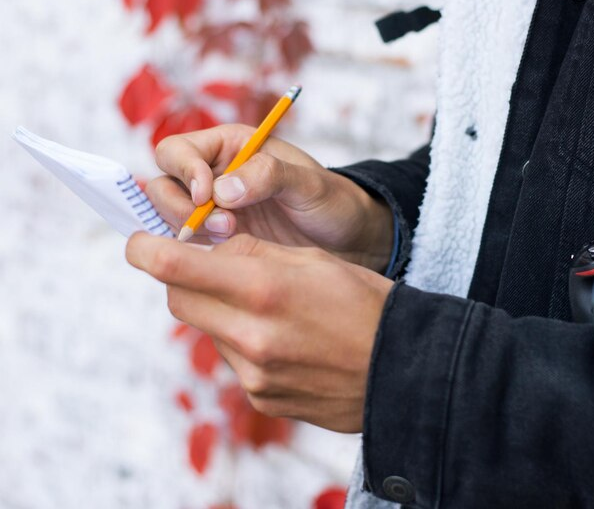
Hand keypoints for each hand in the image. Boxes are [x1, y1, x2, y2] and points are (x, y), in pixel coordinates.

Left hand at [126, 232, 393, 432]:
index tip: (141, 243)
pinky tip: (287, 340)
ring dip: (223, 312)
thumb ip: (254, 255)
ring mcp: (254, 373)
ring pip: (209, 330)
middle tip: (211, 267)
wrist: (405, 369)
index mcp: (263, 289)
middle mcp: (250, 336)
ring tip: (272, 308)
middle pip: (178, 300)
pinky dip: (247, 343)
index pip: (172, 266)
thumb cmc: (367, 304)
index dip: (145, 249)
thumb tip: (210, 249)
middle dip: (185, 278)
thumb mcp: (314, 261)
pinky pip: (235, 361)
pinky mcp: (262, 397)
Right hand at [147, 125, 393, 271]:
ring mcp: (213, 210)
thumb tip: (222, 189)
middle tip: (224, 226)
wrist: (350, 240)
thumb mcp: (310, 184)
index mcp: (231, 146)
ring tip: (231, 238)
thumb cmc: (334, 202)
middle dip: (181, 206)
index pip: (178, 150)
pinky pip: (187, 245)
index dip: (184, 171)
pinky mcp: (218, 242)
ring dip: (189, 229)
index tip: (206, 195)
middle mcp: (214, 175)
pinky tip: (224, 257)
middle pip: (162, 184)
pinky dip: (195, 252)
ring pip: (169, 216)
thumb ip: (269, 176)